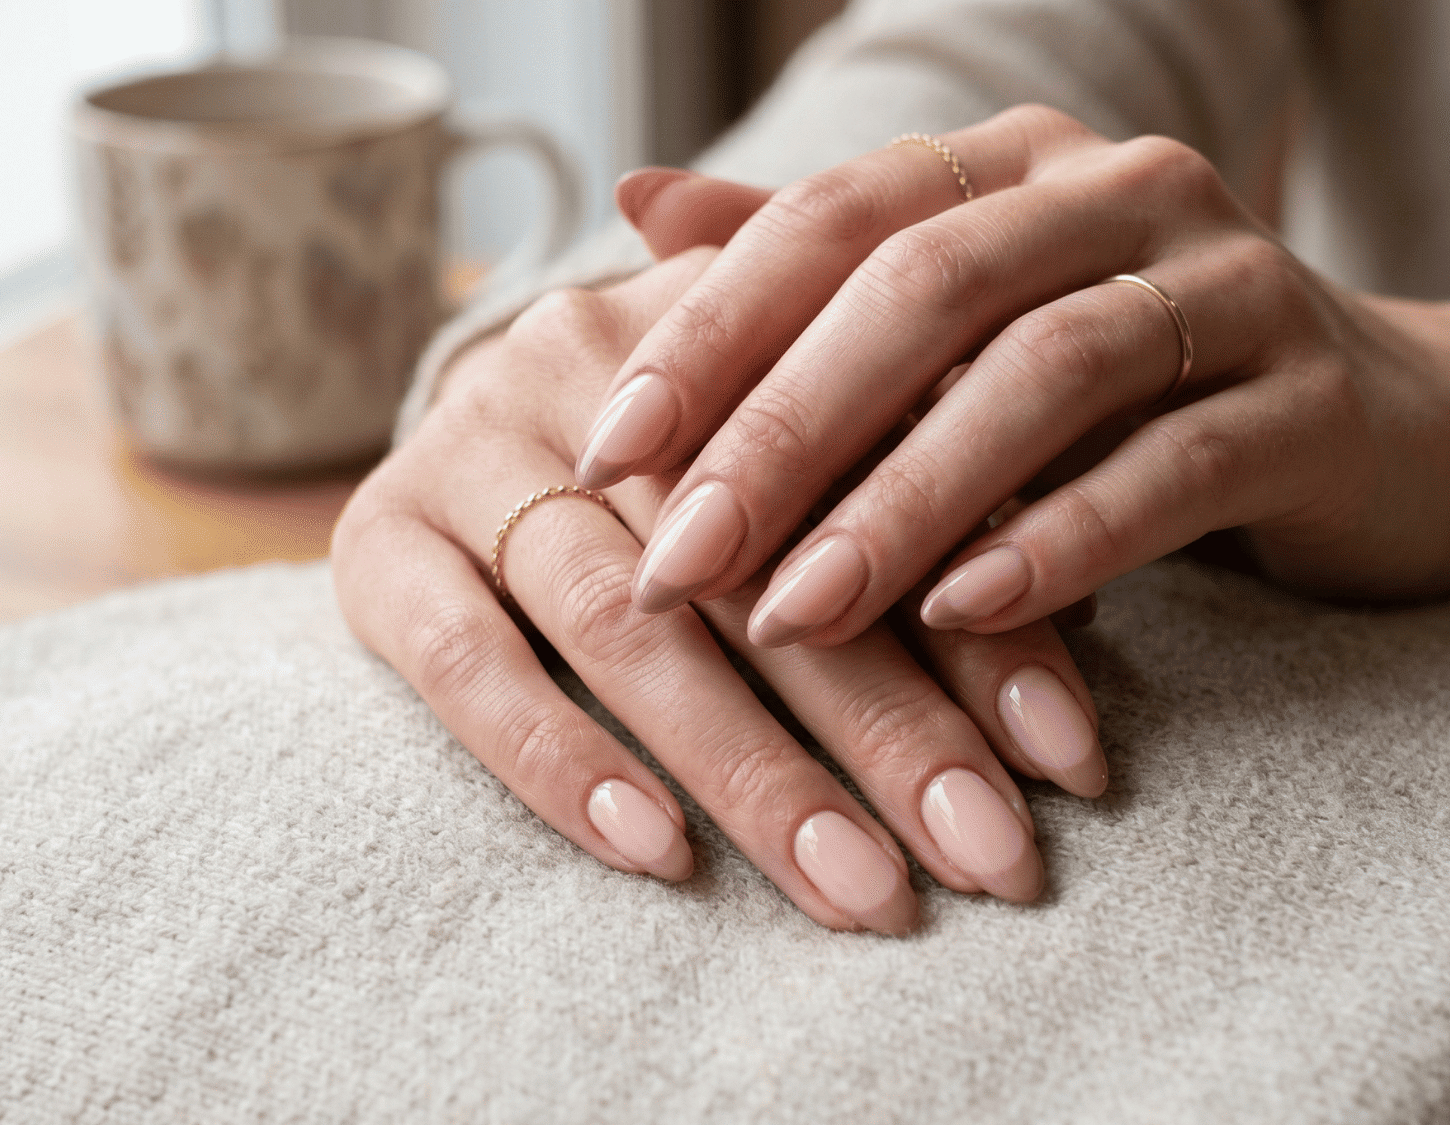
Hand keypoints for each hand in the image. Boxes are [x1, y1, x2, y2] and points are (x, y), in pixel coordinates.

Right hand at [333, 248, 1107, 936]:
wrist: (496, 423)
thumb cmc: (705, 461)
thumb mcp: (821, 461)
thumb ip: (930, 528)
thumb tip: (1070, 678)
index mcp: (737, 321)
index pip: (876, 482)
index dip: (981, 627)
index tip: (1072, 767)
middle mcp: (596, 363)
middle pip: (761, 563)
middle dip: (890, 727)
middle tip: (989, 860)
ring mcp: (472, 441)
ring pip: (627, 621)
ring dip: (753, 770)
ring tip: (860, 891)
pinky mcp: (377, 537)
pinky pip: (467, 661)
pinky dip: (562, 759)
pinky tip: (659, 853)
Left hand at [577, 105, 1449, 645]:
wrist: (1402, 433)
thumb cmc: (1142, 392)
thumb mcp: (971, 324)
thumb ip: (816, 264)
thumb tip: (635, 195)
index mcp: (1017, 165)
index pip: (835, 218)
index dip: (712, 331)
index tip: (604, 450)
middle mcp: (1122, 192)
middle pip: (926, 288)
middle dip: (785, 431)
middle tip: (678, 560)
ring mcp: (1233, 283)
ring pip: (1045, 375)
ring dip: (905, 502)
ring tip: (796, 614)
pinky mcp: (1316, 399)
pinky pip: (1174, 465)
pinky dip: (1064, 540)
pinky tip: (967, 612)